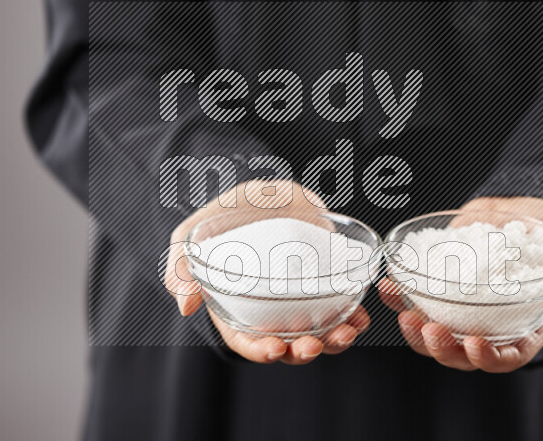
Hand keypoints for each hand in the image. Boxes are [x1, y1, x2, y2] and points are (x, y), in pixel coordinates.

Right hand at [164, 179, 369, 363]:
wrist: (263, 191)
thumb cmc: (223, 215)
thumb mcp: (193, 235)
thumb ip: (180, 266)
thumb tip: (184, 304)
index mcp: (237, 308)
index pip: (246, 340)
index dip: (259, 351)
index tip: (276, 349)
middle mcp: (270, 310)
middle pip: (287, 344)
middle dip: (303, 351)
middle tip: (316, 344)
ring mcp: (299, 297)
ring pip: (318, 331)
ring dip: (334, 339)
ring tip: (348, 331)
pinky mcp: (324, 281)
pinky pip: (341, 307)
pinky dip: (353, 315)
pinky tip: (361, 316)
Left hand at [380, 196, 542, 371]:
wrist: (524, 206)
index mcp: (526, 326)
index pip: (508, 356)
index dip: (489, 358)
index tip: (473, 345)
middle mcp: (490, 323)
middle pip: (462, 353)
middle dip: (442, 349)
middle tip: (429, 329)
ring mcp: (462, 306)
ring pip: (434, 334)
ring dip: (415, 330)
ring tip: (403, 313)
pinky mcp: (440, 283)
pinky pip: (416, 298)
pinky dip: (399, 296)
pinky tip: (389, 285)